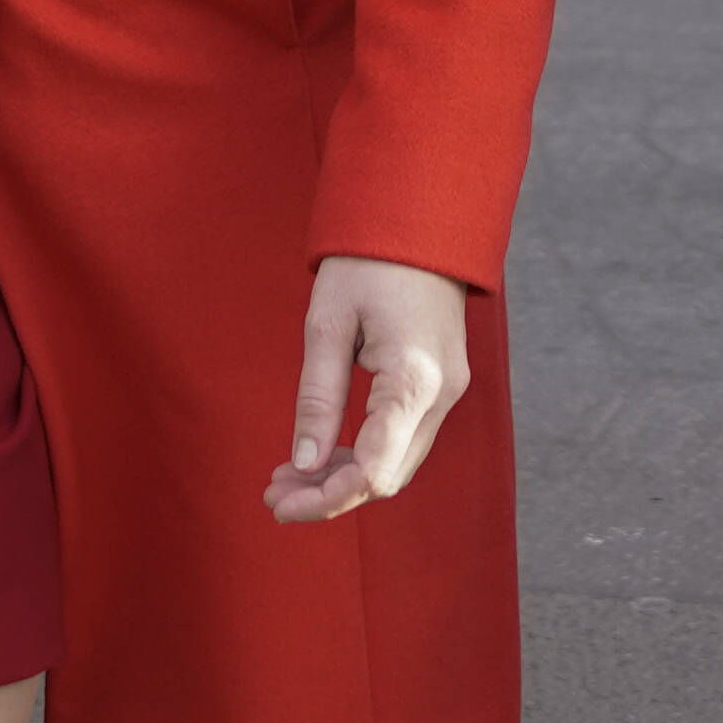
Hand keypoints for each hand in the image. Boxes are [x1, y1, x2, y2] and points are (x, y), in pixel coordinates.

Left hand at [267, 256, 474, 525]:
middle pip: (387, 477)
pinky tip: (325, 451)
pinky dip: (365, 454)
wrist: (421, 220)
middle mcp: (442, 394)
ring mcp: (449, 390)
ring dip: (345, 477)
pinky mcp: (443, 384)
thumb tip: (304, 465)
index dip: (324, 499)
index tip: (277, 503)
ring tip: (290, 474)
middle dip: (329, 494)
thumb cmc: (369, 261)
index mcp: (414, 380)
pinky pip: (405, 439)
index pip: (372, 471)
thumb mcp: (328, 325)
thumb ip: (317, 399)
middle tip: (273, 489)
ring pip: (398, 464)